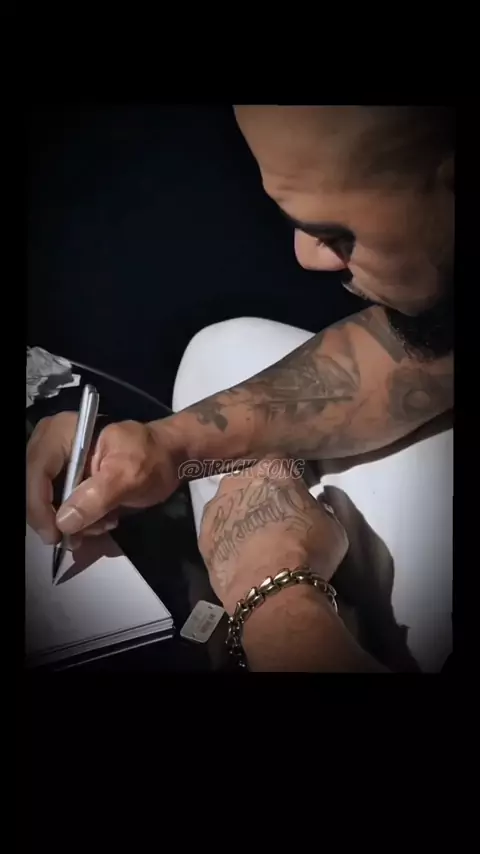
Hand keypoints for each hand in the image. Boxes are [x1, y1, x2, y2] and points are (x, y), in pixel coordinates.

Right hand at [26, 412, 183, 544]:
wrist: (171, 456)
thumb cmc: (153, 458)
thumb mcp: (129, 476)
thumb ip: (96, 497)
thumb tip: (63, 522)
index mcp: (64, 432)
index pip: (36, 470)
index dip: (39, 505)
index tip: (55, 535)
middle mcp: (53, 444)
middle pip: (34, 487)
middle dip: (57, 517)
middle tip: (82, 535)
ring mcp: (58, 461)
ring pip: (45, 501)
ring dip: (72, 522)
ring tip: (104, 523)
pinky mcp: (67, 477)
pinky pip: (58, 505)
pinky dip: (77, 519)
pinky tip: (102, 520)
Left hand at [198, 458, 348, 612]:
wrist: (270, 586)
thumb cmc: (309, 549)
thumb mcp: (333, 525)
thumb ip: (320, 509)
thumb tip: (314, 507)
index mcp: (273, 468)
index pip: (281, 464)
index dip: (288, 481)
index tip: (295, 498)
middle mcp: (239, 478)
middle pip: (250, 481)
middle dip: (260, 496)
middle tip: (275, 521)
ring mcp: (216, 506)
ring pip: (229, 505)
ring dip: (240, 516)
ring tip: (254, 542)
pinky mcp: (202, 534)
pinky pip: (217, 531)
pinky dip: (226, 540)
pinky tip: (239, 557)